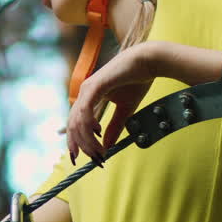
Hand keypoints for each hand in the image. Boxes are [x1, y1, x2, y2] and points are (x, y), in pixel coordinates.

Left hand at [66, 43, 158, 163]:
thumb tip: (107, 146)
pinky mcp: (95, 85)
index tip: (82, 159)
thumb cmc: (137, 81)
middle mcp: (84, 93)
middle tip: (95, 160)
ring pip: (77, 121)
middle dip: (81, 146)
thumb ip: (115, 127)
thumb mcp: (125, 110)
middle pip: (73, 126)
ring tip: (99, 152)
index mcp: (88, 97)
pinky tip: (98, 132)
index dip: (75, 142)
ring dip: (87, 140)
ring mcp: (88, 88)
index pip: (75, 124)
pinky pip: (85, 109)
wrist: (148, 62)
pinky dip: (88, 124)